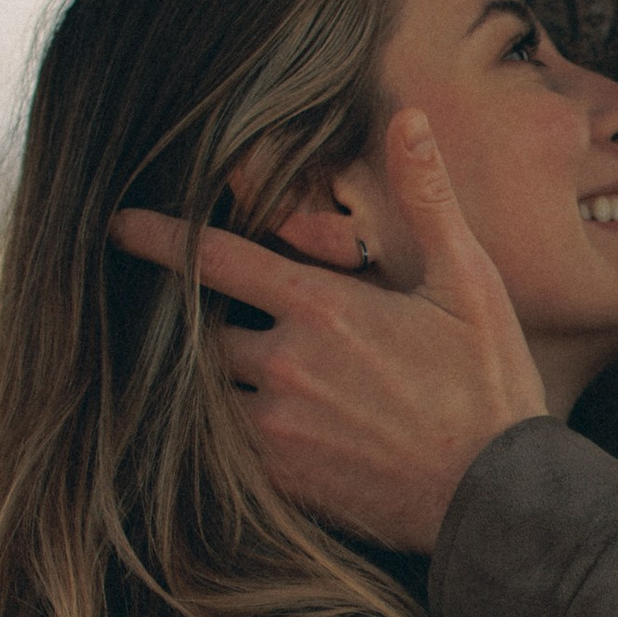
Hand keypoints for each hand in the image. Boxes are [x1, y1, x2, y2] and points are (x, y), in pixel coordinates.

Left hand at [108, 110, 545, 552]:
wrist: (498, 498)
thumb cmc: (490, 386)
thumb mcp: (469, 282)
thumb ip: (428, 198)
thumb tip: (407, 118)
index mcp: (323, 307)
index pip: (217, 258)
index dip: (162, 237)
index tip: (119, 225)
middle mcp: (287, 364)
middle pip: (205, 331)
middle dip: (203, 322)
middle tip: (208, 321)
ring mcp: (280, 427)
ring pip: (209, 393)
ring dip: (215, 380)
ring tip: (225, 377)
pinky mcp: (285, 482)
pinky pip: (226, 451)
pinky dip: (228, 436)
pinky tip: (251, 432)